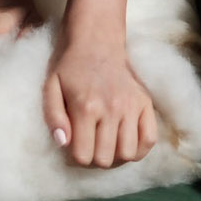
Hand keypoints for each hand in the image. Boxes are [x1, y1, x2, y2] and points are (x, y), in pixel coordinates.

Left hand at [42, 20, 159, 167]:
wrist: (97, 41)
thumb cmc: (70, 66)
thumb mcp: (50, 87)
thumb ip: (53, 117)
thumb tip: (63, 143)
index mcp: (86, 107)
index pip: (83, 155)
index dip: (76, 156)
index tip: (75, 145)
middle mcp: (111, 109)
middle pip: (105, 159)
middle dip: (94, 158)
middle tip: (90, 144)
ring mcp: (132, 107)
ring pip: (128, 154)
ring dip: (116, 156)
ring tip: (107, 144)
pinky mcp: (146, 103)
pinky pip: (150, 139)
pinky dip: (139, 149)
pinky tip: (127, 143)